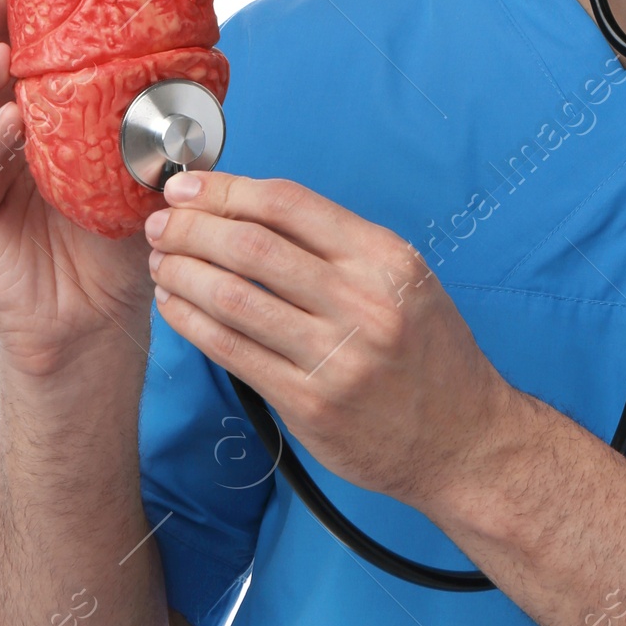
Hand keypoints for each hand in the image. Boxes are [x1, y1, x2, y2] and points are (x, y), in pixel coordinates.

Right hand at [0, 0, 154, 375]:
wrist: (94, 321)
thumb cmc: (119, 244)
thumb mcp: (147, 174)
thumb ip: (159, 125)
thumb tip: (202, 67)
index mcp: (46, 114)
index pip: (36, 52)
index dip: (35, 12)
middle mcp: (5, 131)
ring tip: (1, 50)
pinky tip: (10, 123)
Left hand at [143, 172, 514, 512]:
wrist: (464, 439)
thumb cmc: (428, 355)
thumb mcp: (404, 281)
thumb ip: (339, 248)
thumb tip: (249, 210)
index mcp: (387, 260)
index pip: (289, 204)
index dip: (225, 190)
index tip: (187, 187)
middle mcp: (364, 303)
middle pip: (253, 246)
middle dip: (191, 227)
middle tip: (160, 224)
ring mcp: (337, 357)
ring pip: (234, 298)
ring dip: (182, 273)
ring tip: (162, 262)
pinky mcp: (310, 405)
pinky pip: (233, 352)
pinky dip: (191, 323)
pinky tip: (174, 307)